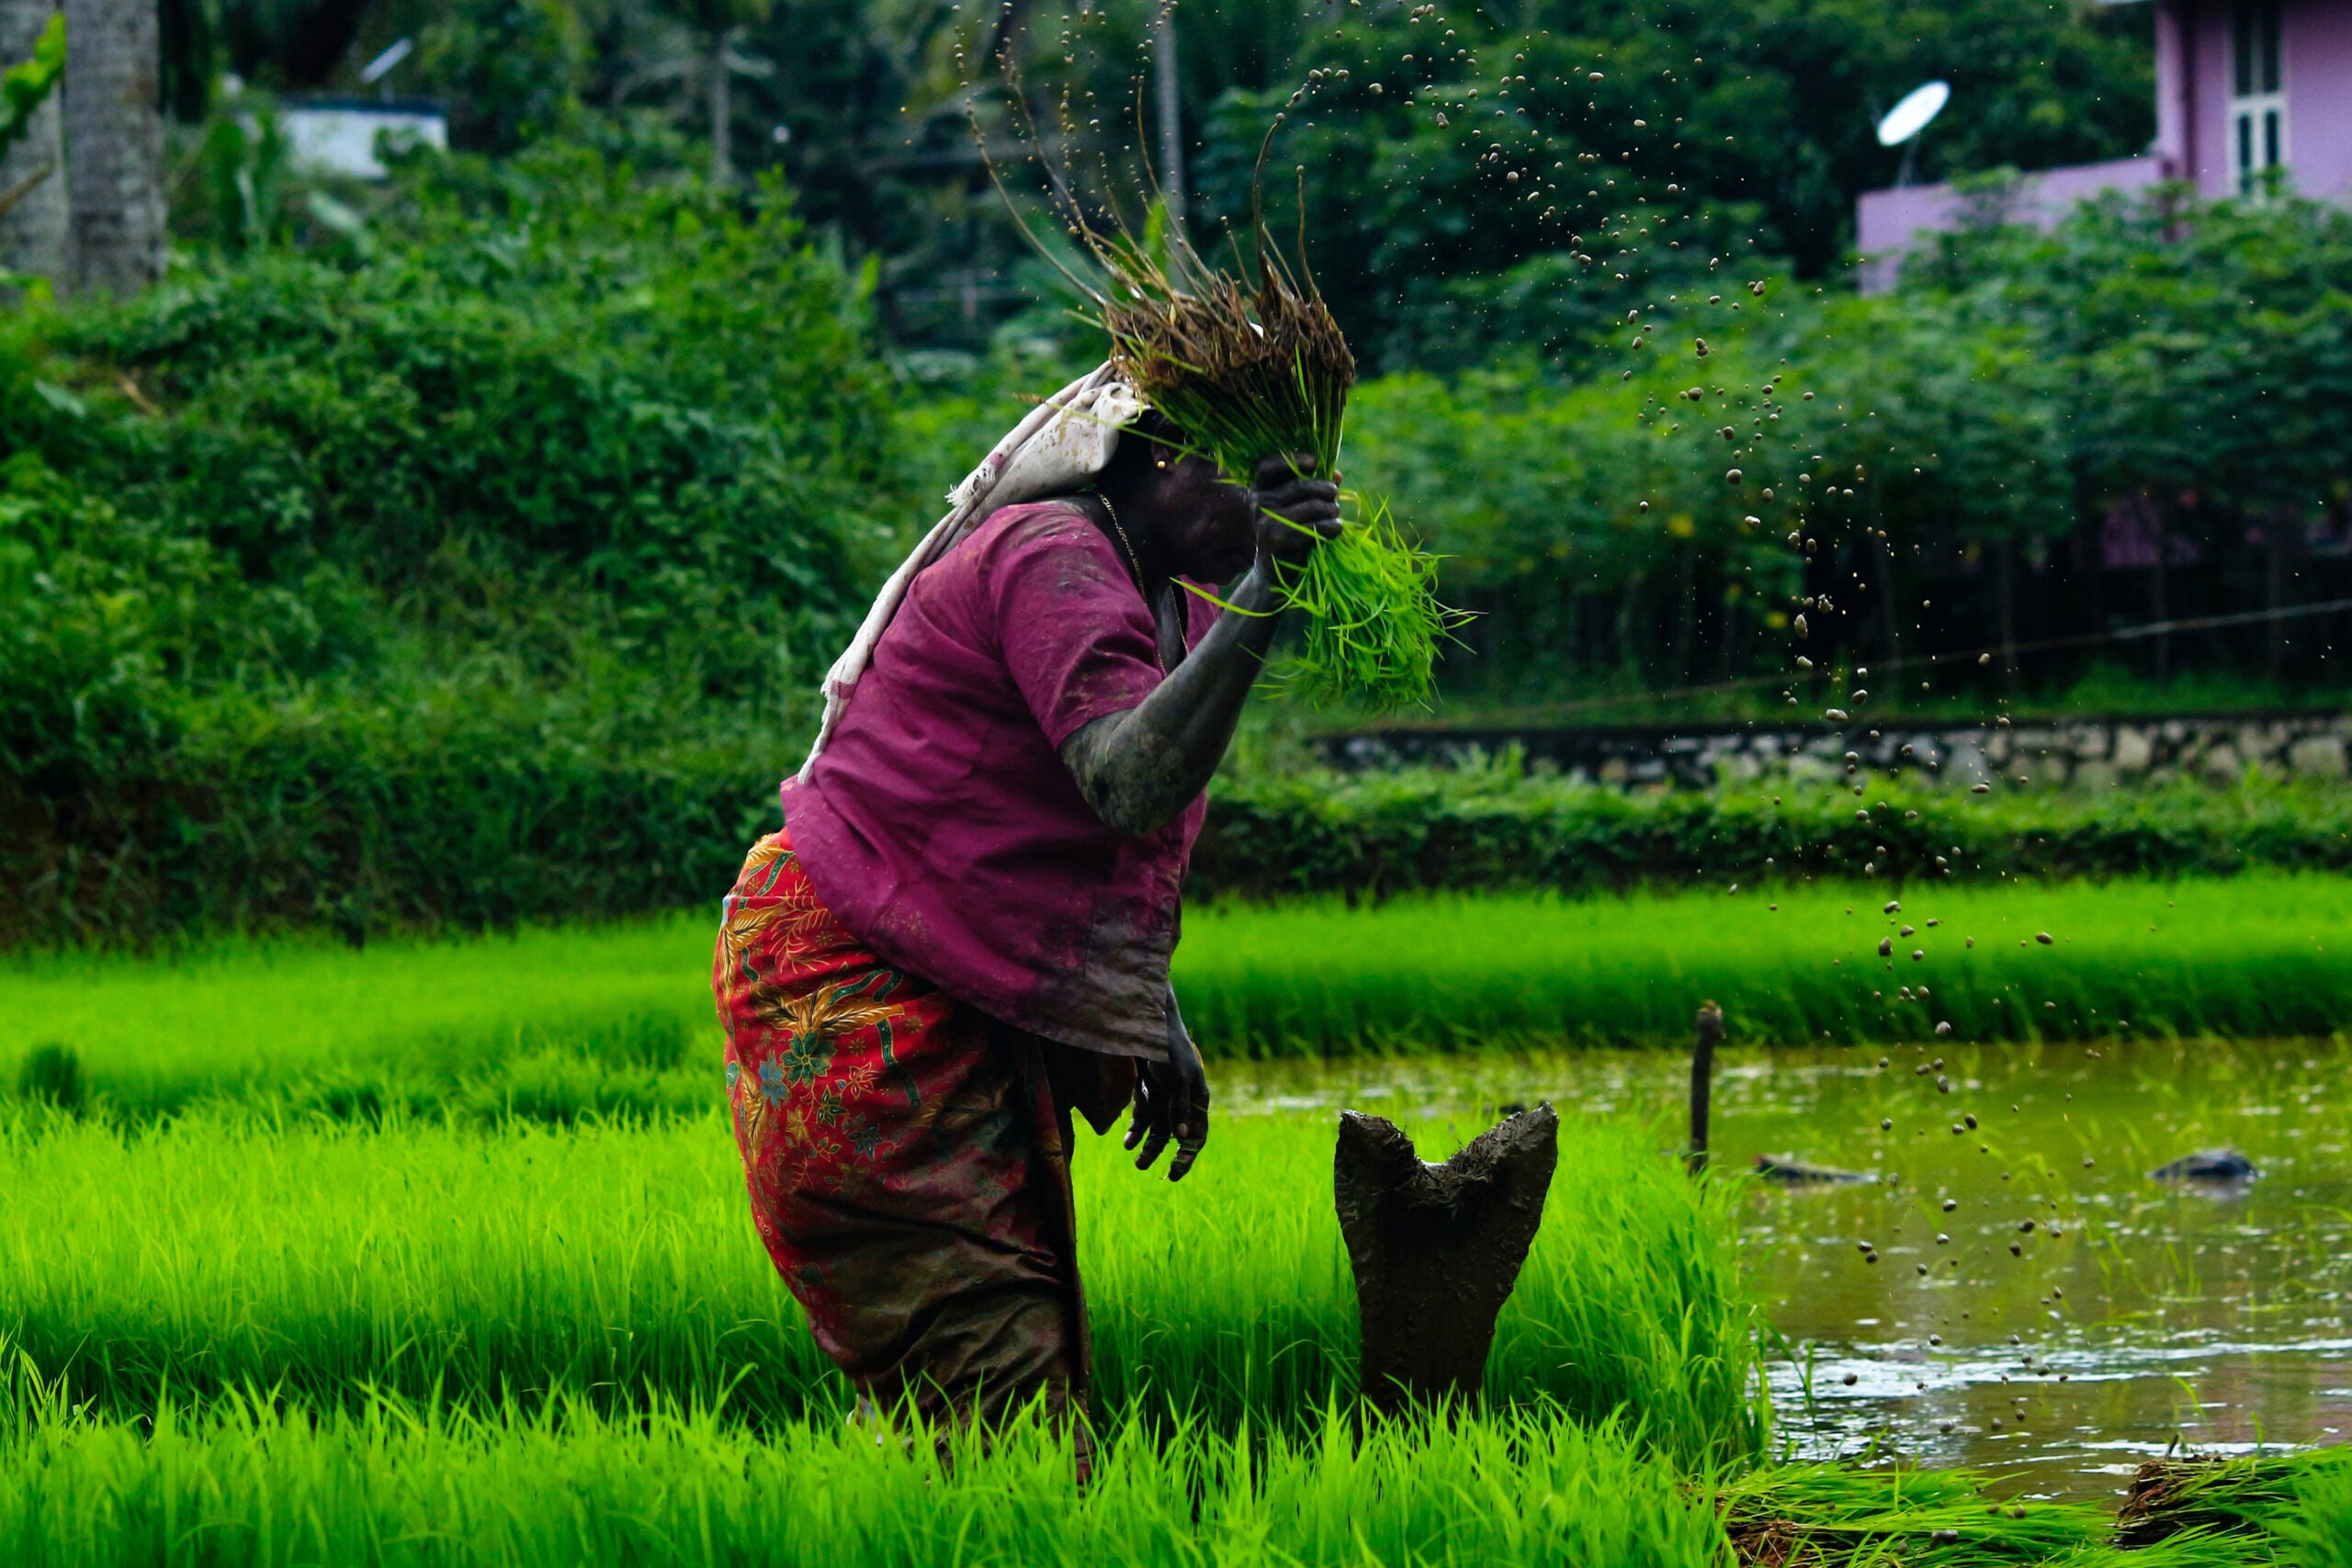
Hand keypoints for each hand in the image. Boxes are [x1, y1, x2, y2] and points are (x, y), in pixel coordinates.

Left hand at [1126, 993, 1209, 1179]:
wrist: (1146, 1028)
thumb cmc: (1170, 1049)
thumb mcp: (1180, 1077)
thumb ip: (1181, 1106)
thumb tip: (1182, 1137)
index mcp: (1197, 1100)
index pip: (1197, 1134)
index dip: (1189, 1154)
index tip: (1176, 1169)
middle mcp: (1181, 1106)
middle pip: (1177, 1139)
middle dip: (1169, 1157)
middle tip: (1162, 1174)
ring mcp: (1162, 1103)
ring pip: (1157, 1134)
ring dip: (1149, 1149)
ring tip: (1138, 1163)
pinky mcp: (1145, 1099)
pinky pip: (1141, 1123)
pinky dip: (1134, 1133)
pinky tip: (1127, 1142)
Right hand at [1249, 454, 1342, 569]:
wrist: (1276, 570)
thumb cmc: (1291, 531)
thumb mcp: (1299, 505)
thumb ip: (1315, 488)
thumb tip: (1337, 475)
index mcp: (1260, 489)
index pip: (1267, 466)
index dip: (1291, 459)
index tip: (1314, 462)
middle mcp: (1259, 503)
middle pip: (1300, 486)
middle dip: (1325, 489)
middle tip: (1335, 496)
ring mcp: (1266, 522)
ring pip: (1312, 506)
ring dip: (1331, 510)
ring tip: (1335, 515)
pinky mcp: (1278, 541)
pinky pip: (1315, 528)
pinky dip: (1332, 527)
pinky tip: (1335, 529)